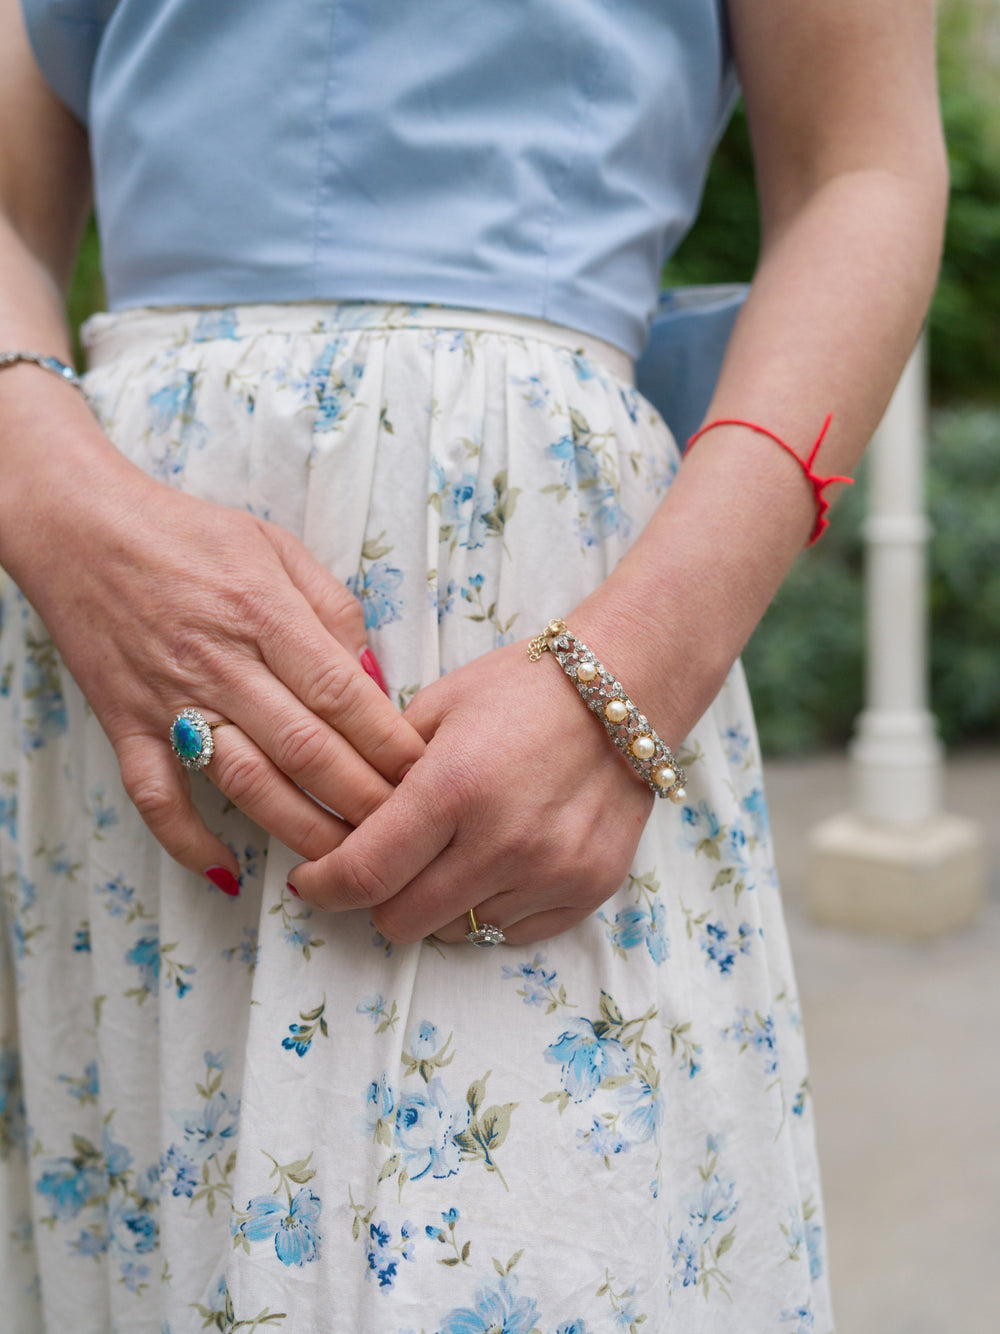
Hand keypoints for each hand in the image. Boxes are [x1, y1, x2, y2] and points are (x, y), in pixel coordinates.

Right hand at [7, 458, 425, 884]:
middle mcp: (221, 662)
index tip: (426, 775)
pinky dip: (189, 841)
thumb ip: (334, 610)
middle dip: (363, 800)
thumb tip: (376, 678)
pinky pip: (157, 798)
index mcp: (265, 612)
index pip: (343, 695)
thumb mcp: (277, 546)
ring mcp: (170, 699)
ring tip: (345, 863)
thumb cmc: (191, 534)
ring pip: (245, 782)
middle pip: (306, 749)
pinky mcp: (126, 725)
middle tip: (405, 834)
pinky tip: (229, 872)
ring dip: (300, 829)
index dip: (390, 744)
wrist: (83, 528)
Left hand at [287, 638, 654, 943]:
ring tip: (453, 853)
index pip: (363, 874)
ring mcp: (551, 872)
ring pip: (455, 932)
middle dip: (378, 896)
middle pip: (400, 920)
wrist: (626, 690)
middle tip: (386, 862)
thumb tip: (335, 827)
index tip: (310, 880)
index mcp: (454, 787)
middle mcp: (503, 841)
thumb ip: (381, 769)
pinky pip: (510, 933)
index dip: (322, 887)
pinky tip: (497, 862)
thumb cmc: (522, 689)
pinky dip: (490, 908)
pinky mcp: (588, 890)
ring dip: (437, 903)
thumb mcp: (437, 707)